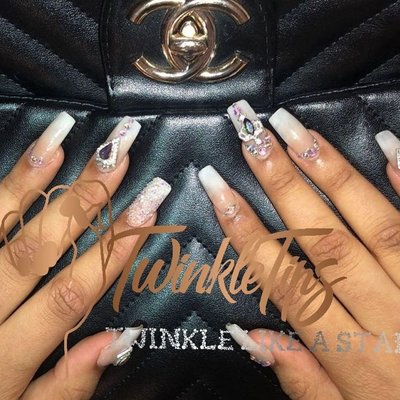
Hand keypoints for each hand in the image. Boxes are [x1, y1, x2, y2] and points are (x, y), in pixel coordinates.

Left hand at [0, 113, 170, 398]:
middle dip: (87, 197)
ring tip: (67, 133)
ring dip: (34, 175)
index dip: (115, 248)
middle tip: (122, 151)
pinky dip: (5, 189)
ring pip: (0, 224)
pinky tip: (30, 157)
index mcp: (6, 357)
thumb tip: (121, 339)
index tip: (150, 205)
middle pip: (40, 246)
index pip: (73, 292)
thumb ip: (69, 386)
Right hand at [199, 101, 399, 398]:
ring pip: (370, 220)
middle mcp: (384, 311)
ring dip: (329, 170)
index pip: (283, 278)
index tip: (217, 188)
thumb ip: (299, 377)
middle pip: (323, 237)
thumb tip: (248, 334)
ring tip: (295, 129)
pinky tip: (383, 143)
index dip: (246, 230)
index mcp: (350, 350)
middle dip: (282, 181)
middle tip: (253, 136)